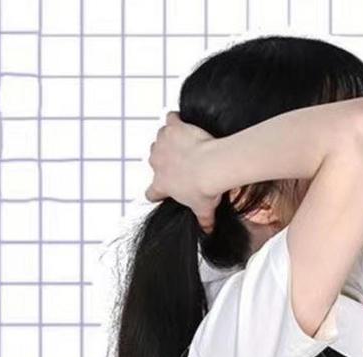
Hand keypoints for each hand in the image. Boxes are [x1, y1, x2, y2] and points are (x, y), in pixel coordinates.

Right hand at [145, 111, 221, 233]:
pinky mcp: (173, 127)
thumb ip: (204, 221)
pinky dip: (176, 120)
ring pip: (159, 140)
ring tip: (183, 144)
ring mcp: (163, 143)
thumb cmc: (206, 188)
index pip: (150, 193)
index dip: (157, 192)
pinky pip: (169, 118)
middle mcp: (157, 163)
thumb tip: (208, 232)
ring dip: (168, 141)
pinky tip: (184, 122)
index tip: (165, 190)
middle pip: (153, 161)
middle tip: (181, 164)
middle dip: (164, 162)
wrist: (212, 166)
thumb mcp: (204, 210)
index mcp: (161, 184)